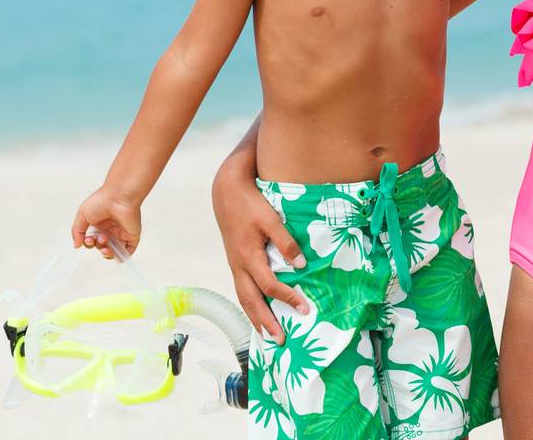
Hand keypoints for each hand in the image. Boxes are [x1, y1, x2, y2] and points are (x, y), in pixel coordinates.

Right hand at [69, 184, 141, 258]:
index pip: (93, 240)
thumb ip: (77, 231)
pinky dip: (122, 256)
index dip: (89, 243)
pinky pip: (128, 251)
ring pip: (114, 251)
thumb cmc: (101, 201)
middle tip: (99, 239)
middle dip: (98, 246)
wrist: (119, 196)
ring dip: (107, 254)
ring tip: (105, 245)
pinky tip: (115, 254)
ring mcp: (121, 233)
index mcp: (99, 224)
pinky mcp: (132, 235)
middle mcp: (110, 229)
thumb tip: (76, 245)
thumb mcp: (82, 214)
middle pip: (102, 246)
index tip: (88, 239)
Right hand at [212, 164, 309, 342]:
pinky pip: (241, 289)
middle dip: (266, 322)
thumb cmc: (251, 203)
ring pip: (243, 298)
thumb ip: (285, 242)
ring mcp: (235, 264)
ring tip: (267, 335)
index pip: (269, 285)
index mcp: (248, 256)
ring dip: (256, 317)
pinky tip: (257, 310)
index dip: (287, 298)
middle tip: (281, 341)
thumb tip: (301, 265)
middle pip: (251, 301)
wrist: (227, 191)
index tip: (304, 309)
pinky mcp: (235, 261)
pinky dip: (250, 304)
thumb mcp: (271, 219)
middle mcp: (239, 265)